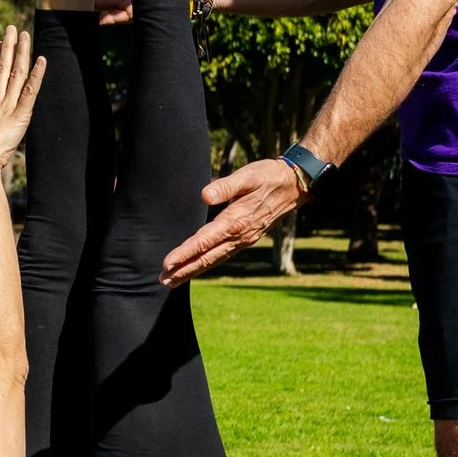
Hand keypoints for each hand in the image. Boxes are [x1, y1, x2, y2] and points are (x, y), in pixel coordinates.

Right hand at [0, 25, 46, 176]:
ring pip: (15, 74)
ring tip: (23, 34)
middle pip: (2, 68)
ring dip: (21, 53)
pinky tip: (41, 60)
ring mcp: (7, 105)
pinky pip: (29, 91)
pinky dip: (36, 75)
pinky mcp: (20, 114)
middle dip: (8, 47)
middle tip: (11, 29)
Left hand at [159, 158, 301, 284]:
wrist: (294, 185)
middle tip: (163, 280)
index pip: (204, 241)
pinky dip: (207, 264)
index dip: (184, 253)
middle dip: (184, 269)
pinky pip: (223, 255)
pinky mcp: (246, 239)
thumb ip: (225, 186)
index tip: (167, 263)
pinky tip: (197, 268)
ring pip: (214, 259)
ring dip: (193, 270)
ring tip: (173, 280)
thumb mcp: (247, 176)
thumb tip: (204, 196)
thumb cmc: (267, 176)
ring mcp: (244, 240)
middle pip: (207, 257)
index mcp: (236, 221)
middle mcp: (239, 235)